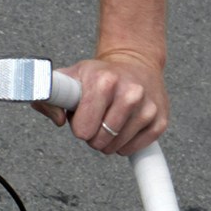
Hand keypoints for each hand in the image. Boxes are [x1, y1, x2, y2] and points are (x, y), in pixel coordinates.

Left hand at [64, 42, 166, 156]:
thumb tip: (57, 120)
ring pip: (117, 147)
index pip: (83, 129)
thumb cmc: (99, 74)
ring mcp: (147, 107)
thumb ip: (50, 96)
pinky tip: (124, 127)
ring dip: (108, 142)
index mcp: (103, 81)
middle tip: (96, 120)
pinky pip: (135, 148)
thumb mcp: (70, 77)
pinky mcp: (160, 120)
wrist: (136, 63)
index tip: (81, 117)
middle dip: (92, 136)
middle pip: (99, 141)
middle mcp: (130, 93)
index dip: (79, 127)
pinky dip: (125, 144)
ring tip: (109, 121)